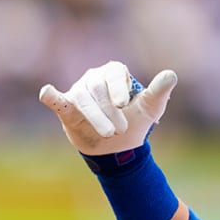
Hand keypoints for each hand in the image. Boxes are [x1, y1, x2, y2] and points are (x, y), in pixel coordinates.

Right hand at [39, 61, 177, 155]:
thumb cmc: (135, 121)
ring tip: (108, 133)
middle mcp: (94, 78)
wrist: (118, 147)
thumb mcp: (151, 108)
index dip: (117, 87)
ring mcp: (79, 91)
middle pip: (97, 89)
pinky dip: (52, 97)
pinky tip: (47, 93)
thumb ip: (159, 92)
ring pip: (82, 99)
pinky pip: (58, 101)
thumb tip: (171, 75)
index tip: (122, 104)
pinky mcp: (67, 108)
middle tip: (121, 130)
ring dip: (95, 117)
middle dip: (109, 111)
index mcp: (115, 72)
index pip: (114, 73)